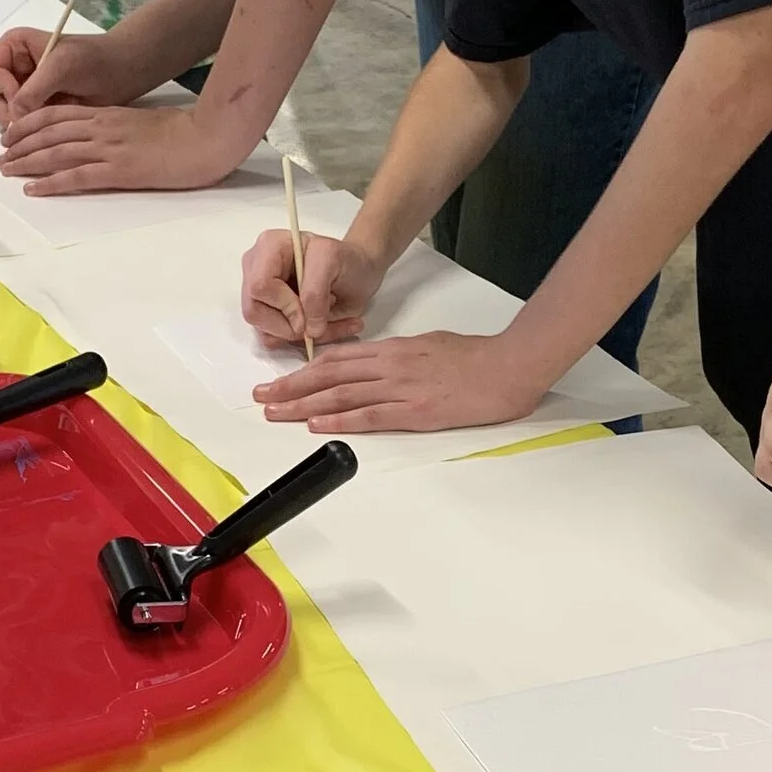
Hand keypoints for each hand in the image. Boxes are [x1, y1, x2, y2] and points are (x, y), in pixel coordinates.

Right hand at [0, 22, 131, 127]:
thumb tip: (15, 117)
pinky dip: (30, 131)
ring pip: (3, 112)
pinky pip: (22, 125)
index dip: (1, 87)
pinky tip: (47, 130)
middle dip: (5, 109)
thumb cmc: (92, 60)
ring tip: (41, 123)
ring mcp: (24, 90)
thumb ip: (33, 90)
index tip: (20, 97)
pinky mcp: (36, 109)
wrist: (120, 73)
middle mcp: (14, 68)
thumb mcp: (60, 67)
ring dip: (17, 123)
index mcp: (13, 47)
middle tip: (26, 120)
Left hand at [0, 98, 225, 195]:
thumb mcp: (139, 123)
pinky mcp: (119, 170)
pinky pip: (76, 176)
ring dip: (26, 162)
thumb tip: (95, 137)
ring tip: (6, 170)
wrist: (205, 137)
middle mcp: (101, 128)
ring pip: (55, 152)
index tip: (12, 133)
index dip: (29, 123)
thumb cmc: (181, 132)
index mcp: (107, 115)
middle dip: (20, 144)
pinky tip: (33, 188)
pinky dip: (50, 182)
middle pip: (49, 133)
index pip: (57, 115)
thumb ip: (114, 127)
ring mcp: (108, 148)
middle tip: (0, 156)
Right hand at [241, 219, 386, 353]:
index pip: (259, 286)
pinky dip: (302, 342)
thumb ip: (315, 293)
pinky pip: (274, 339)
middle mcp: (257, 270)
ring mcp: (261, 294)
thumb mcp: (333, 262)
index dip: (284, 305)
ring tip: (326, 322)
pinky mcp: (269, 315)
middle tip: (317, 324)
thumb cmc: (346, 260)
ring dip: (298, 336)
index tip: (308, 314)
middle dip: (287, 326)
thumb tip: (307, 329)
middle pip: (254, 311)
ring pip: (263, 330)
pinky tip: (324, 328)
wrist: (358, 272)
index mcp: (268, 248)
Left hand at [253, 326, 549, 437]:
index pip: (337, 358)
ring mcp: (401, 387)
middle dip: (291, 387)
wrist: (509, 365)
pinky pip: (370, 415)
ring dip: (304, 405)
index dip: (304, 369)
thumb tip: (379, 367)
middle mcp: (389, 365)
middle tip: (262, 397)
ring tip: (276, 413)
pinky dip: (340, 421)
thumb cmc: (476, 357)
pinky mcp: (416, 410)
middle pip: (329, 375)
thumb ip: (401, 358)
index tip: (280, 379)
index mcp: (393, 349)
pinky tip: (316, 425)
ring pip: (341, 395)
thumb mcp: (430, 346)